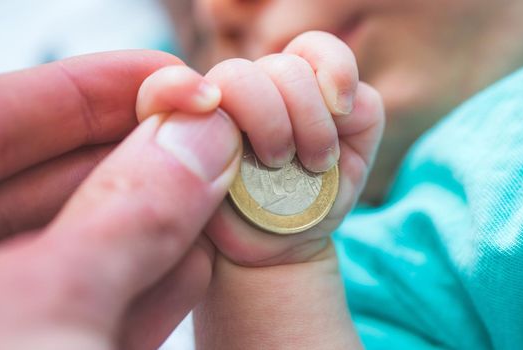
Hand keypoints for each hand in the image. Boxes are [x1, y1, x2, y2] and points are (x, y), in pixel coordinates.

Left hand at [0, 51, 240, 348]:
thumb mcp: (48, 309)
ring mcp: (15, 313)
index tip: (176, 79)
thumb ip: (128, 217)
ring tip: (221, 193)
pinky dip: (154, 285)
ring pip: (89, 241)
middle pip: (57, 176)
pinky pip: (101, 304)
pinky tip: (199, 265)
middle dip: (146, 156)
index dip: (95, 87)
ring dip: (162, 219)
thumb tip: (201, 138)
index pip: (5, 115)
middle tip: (215, 138)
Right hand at [137, 31, 383, 348]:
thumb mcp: (353, 160)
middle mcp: (253, 89)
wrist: (274, 250)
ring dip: (267, 119)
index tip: (341, 109)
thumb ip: (361, 114)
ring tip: (276, 164)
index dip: (333, 66)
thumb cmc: (309, 202)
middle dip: (307, 115)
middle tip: (313, 162)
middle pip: (281, 67)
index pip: (311, 49)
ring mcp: (211, 107)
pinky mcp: (170, 128)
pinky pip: (160, 90)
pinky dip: (175, 90)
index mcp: (293, 86)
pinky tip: (211, 121)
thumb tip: (338, 96)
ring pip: (237, 76)